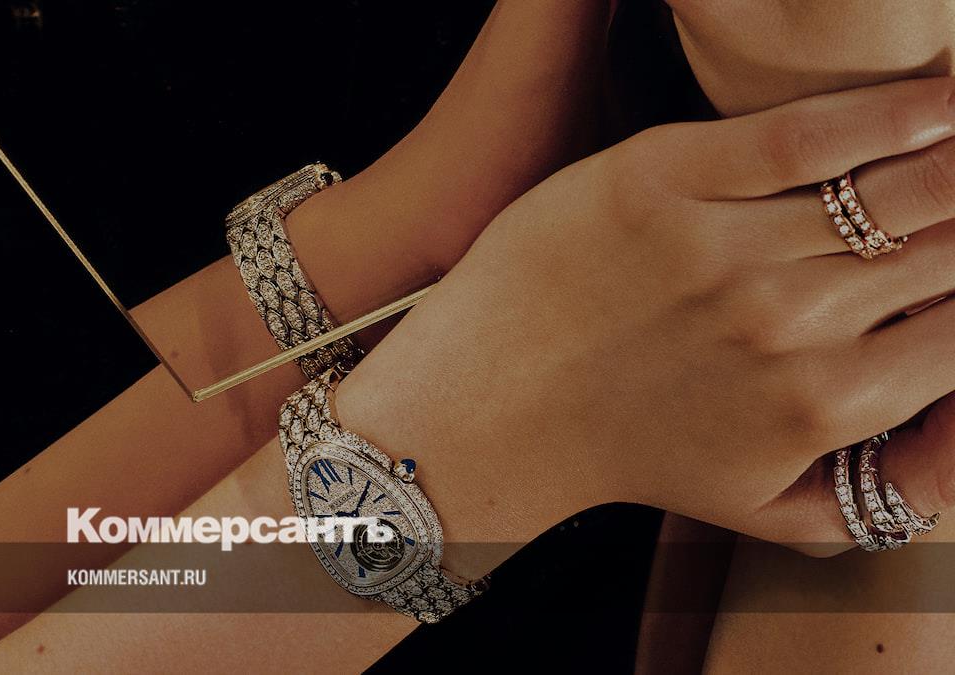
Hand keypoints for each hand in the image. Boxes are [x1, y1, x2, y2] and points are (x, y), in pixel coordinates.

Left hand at [337, 77, 954, 558]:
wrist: (488, 411)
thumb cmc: (628, 453)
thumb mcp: (760, 506)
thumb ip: (876, 493)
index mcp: (825, 404)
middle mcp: (788, 325)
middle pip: (947, 246)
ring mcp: (721, 247)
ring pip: (899, 183)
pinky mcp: (658, 181)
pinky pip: (802, 132)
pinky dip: (889, 112)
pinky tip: (936, 101)